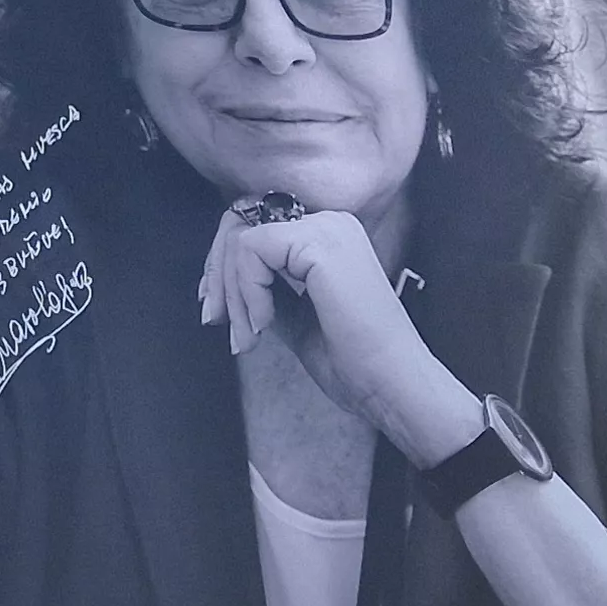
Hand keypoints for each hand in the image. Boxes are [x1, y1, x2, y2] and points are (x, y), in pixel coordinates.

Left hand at [201, 207, 480, 460]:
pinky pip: (250, 249)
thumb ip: (264, 291)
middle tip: (216, 321)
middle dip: (217, 276)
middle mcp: (330, 222)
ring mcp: (327, 228)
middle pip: (241, 223)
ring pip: (240, 237)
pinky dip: (246, 289)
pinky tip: (265, 323)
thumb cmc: (352, 361)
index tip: (217, 310)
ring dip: (231, 291)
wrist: (390, 384)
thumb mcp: (293, 317)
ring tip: (248, 335)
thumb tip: (216, 282)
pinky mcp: (318, 243)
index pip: (255, 226)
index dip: (224, 267)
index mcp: (328, 236)